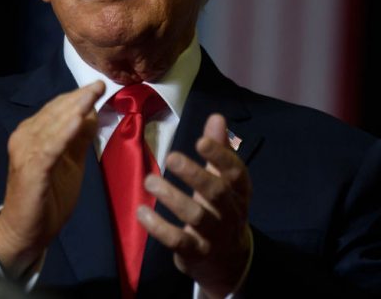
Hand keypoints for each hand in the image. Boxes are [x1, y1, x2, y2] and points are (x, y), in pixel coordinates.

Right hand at [0, 81, 104, 277]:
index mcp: (32, 133)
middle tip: (99, 84)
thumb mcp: (69, 163)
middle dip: (78, 98)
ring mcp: (25, 152)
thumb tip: (91, 112)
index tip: (98, 85)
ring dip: (72, 109)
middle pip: (54, 112)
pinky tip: (78, 121)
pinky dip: (63, 133)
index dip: (77, 96)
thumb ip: (77, 139)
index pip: (56, 108)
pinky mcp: (30, 169)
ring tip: (91, 95)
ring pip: (52, 125)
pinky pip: (49, 148)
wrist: (26, 231)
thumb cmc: (47, 197)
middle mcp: (24, 137)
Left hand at [137, 113, 251, 298]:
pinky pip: (177, 241)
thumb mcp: (224, 182)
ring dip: (172, 197)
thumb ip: (219, 150)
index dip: (220, 156)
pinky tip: (141, 212)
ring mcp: (214, 235)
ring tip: (150, 181)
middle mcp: (231, 213)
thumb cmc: (221, 210)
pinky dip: (158, 227)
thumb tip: (217, 117)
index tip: (200, 141)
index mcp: (239, 193)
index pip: (236, 173)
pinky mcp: (196, 253)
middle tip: (171, 157)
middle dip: (194, 174)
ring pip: (195, 216)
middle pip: (216, 192)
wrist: (228, 262)